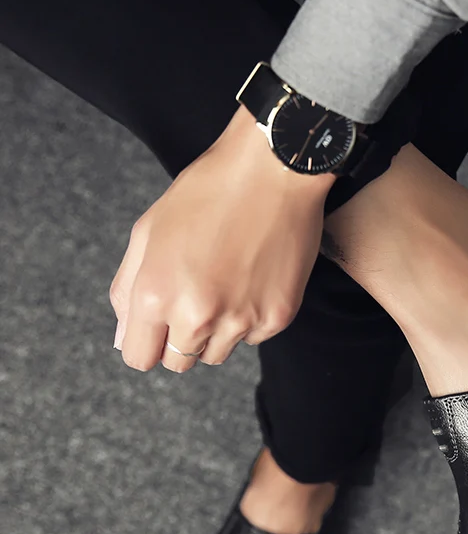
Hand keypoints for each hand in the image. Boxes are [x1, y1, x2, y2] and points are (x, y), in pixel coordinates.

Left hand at [109, 105, 335, 372]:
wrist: (273, 172)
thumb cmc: (208, 192)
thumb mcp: (148, 231)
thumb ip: (127, 290)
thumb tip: (124, 338)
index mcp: (157, 295)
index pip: (140, 357)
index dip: (146, 343)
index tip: (158, 329)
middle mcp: (198, 316)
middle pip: (180, 362)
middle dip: (180, 338)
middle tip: (195, 298)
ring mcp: (242, 320)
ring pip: (218, 353)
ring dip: (217, 330)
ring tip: (226, 283)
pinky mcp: (277, 317)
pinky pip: (254, 336)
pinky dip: (251, 317)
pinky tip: (253, 278)